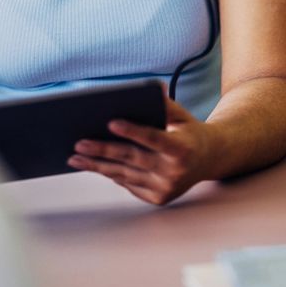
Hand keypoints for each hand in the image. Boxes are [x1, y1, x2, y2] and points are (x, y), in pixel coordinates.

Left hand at [67, 95, 213, 204]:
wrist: (209, 160)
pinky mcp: (158, 198)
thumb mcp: (182, 116)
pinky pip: (129, 184)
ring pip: (125, 174)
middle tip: (80, 142)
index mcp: (182, 149)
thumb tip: (152, 88)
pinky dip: (111, 174)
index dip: (132, 131)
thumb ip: (165, 104)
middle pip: (132, 158)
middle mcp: (174, 172)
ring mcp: (165, 188)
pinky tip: (94, 165)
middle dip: (103, 150)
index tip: (110, 122)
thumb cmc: (190, 133)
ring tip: (76, 157)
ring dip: (97, 165)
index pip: (153, 139)